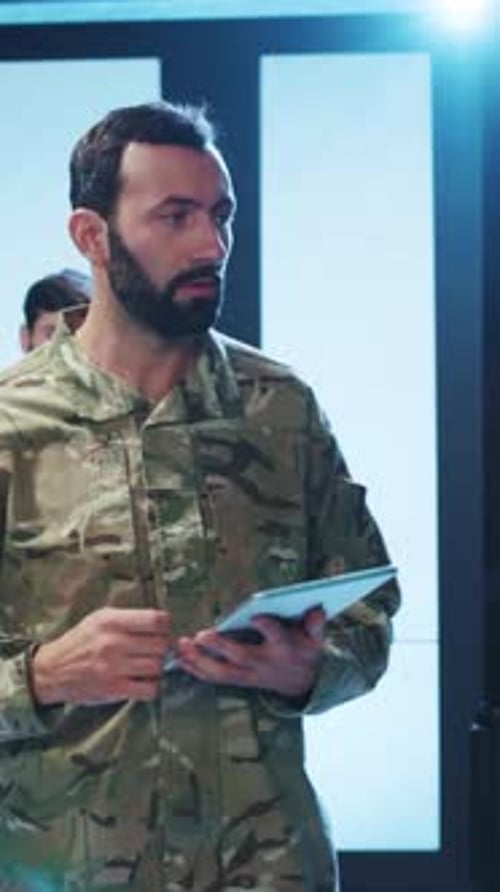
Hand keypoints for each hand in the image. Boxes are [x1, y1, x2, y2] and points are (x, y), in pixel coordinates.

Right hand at [32, 607, 170, 705]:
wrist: (52, 671)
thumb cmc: (80, 642)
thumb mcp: (99, 619)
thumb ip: (128, 618)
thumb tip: (161, 622)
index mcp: (110, 621)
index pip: (155, 620)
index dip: (165, 625)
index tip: (162, 630)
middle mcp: (112, 642)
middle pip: (160, 644)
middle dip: (163, 647)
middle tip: (156, 649)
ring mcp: (113, 667)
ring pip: (157, 666)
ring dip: (157, 667)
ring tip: (148, 665)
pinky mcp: (113, 689)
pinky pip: (149, 688)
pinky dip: (152, 686)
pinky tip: (143, 681)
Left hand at [175, 606, 326, 699]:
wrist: (301, 682)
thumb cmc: (304, 649)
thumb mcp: (316, 638)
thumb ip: (316, 624)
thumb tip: (317, 609)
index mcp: (284, 648)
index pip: (277, 637)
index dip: (268, 627)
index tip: (257, 616)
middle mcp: (264, 663)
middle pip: (241, 657)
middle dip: (221, 647)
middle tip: (202, 635)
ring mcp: (248, 674)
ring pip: (222, 672)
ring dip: (199, 661)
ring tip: (181, 646)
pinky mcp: (237, 679)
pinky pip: (213, 677)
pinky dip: (195, 669)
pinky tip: (178, 657)